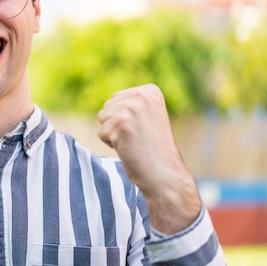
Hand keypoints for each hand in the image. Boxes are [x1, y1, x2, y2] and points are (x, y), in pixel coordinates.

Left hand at [97, 84, 200, 233]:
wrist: (165, 174)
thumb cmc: (154, 148)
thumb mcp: (147, 116)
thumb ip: (131, 104)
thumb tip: (111, 100)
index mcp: (149, 90)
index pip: (116, 99)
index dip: (124, 118)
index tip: (144, 129)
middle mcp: (141, 95)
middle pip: (107, 107)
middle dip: (117, 125)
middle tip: (138, 137)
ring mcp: (130, 108)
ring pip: (102, 119)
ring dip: (113, 133)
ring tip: (134, 142)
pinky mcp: (120, 123)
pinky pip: (101, 133)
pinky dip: (111, 144)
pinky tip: (130, 148)